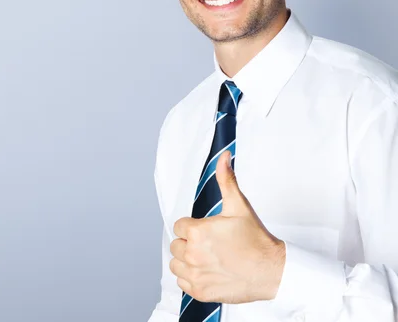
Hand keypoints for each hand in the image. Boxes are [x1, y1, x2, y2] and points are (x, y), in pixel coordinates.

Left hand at [169, 151, 285, 303]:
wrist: (272, 270)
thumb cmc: (255, 239)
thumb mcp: (238, 206)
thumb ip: (226, 180)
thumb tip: (223, 157)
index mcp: (196, 231)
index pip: (179, 226)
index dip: (194, 227)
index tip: (209, 232)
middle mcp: (191, 253)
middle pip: (176, 245)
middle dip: (189, 243)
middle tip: (212, 245)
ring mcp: (194, 274)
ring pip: (175, 264)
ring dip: (186, 261)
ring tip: (208, 258)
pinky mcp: (199, 291)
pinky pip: (182, 282)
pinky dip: (191, 278)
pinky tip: (208, 272)